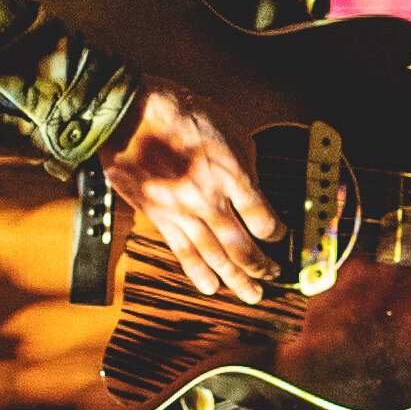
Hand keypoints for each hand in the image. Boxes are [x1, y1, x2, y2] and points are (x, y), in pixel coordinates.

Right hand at [102, 80, 280, 301]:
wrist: (130, 114)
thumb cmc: (179, 113)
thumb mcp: (228, 129)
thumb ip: (244, 162)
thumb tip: (255, 185)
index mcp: (232, 175)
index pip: (263, 217)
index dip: (276, 231)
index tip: (279, 235)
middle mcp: (210, 199)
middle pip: (243, 246)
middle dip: (262, 266)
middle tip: (273, 276)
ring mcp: (184, 212)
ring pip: (216, 257)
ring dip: (236, 280)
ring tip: (252, 295)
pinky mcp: (160, 217)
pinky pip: (183, 253)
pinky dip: (199, 274)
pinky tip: (211, 288)